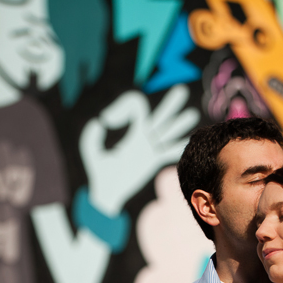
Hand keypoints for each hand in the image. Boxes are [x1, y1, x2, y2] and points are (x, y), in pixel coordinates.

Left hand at [81, 85, 198, 216]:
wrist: (107, 192)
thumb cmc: (98, 171)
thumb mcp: (91, 150)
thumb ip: (91, 135)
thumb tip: (99, 121)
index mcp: (130, 132)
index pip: (136, 109)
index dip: (124, 106)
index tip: (107, 119)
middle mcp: (143, 138)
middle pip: (161, 116)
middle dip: (170, 104)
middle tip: (180, 90)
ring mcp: (150, 151)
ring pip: (168, 132)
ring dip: (180, 123)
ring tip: (192, 114)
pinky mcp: (153, 163)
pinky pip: (169, 153)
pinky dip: (178, 147)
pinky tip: (190, 142)